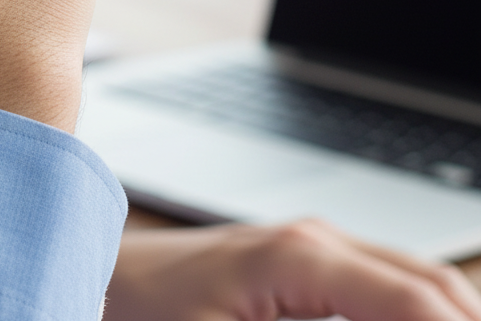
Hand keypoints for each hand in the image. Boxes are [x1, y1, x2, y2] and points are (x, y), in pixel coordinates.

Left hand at [105, 220, 480, 320]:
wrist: (107, 269)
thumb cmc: (153, 309)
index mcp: (302, 257)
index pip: (416, 299)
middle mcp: (318, 239)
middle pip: (432, 283)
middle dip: (460, 319)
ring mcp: (313, 244)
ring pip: (414, 280)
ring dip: (438, 316)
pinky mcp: (304, 261)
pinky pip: (381, 284)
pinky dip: (408, 313)